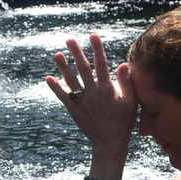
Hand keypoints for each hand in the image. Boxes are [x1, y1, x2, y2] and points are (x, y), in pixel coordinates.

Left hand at [46, 34, 136, 154]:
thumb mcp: (131, 101)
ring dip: (63, 67)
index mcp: (108, 89)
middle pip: (83, 69)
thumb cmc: (123, 121)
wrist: (110, 142)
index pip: (102, 64)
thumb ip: (127, 82)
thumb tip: (122, 64)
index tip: (92, 36)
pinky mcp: (74, 111)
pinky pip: (63, 97)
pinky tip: (49, 78)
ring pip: (71, 81)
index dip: (97, 48)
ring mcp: (83, 102)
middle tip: (70, 40)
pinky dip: (55, 88)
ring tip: (57, 54)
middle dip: (77, 53)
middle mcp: (93, 93)